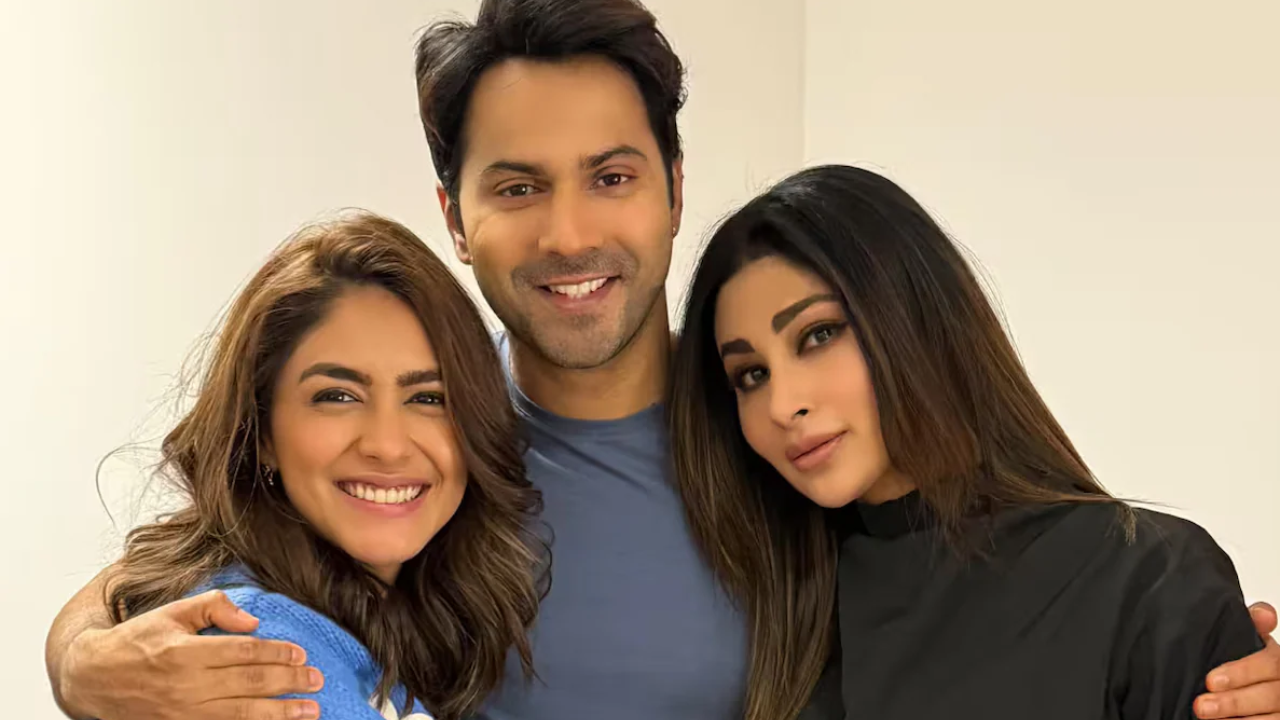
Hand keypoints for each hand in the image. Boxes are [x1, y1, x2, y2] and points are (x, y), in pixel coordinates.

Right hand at [61, 589, 323, 719]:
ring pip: (240, 715)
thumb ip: (213, 608)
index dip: (276, 654)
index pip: (242, 653)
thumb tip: (252, 620)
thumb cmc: (134, 642)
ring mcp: (182, 714)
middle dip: (288, 683)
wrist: (90, 679)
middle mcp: (185, 686)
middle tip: (317, 681)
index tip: (302, 655)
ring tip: (310, 711)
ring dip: (279, 714)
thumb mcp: (170, 614)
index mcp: (184, 652)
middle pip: (248, 685)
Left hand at [1196, 602, 1279, 718]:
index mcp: (1277, 660)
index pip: (1270, 663)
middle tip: (1201, 705)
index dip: (1243, 672)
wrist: (1242, 685)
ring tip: (1206, 718)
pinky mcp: (1277, 719)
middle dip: (1234, 701)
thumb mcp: (1246, 641)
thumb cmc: (1244, 661)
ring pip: (1272, 718)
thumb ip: (1251, 624)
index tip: (1211, 680)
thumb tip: (1263, 613)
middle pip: (1270, 695)